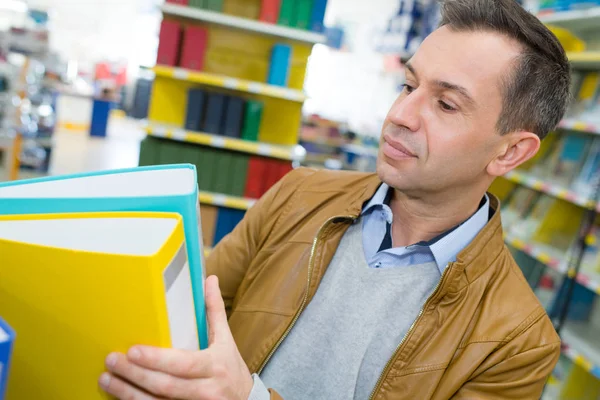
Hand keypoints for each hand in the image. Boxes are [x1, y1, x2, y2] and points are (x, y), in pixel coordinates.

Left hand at [99, 275, 253, 399]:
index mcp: (214, 366)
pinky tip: (120, 395)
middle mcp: (205, 390)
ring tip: (106, 378)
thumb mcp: (226, 340)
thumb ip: (214, 310)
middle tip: (112, 360)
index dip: (157, 360)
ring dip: (127, 393)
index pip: (183, 364)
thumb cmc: (231, 368)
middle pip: (165, 386)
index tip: (133, 350)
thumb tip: (210, 279)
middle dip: (135, 374)